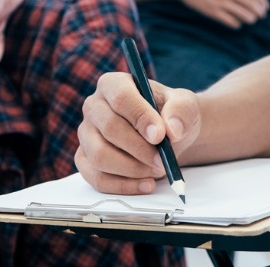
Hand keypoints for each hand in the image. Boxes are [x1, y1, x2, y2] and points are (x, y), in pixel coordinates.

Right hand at [75, 72, 200, 194]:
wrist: (167, 136)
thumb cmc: (171, 115)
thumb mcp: (184, 106)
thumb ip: (181, 111)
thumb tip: (171, 129)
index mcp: (113, 84)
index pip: (121, 98)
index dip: (141, 118)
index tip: (160, 136)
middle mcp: (93, 106)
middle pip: (110, 129)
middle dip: (140, 149)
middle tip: (163, 160)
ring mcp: (86, 134)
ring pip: (100, 156)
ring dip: (132, 169)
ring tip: (157, 170)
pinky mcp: (85, 159)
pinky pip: (97, 178)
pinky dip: (124, 186)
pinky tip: (146, 184)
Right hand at [169, 0, 268, 28]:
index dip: (263, 2)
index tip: (266, 8)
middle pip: (252, 5)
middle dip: (259, 12)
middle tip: (261, 16)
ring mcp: (222, 2)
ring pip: (244, 15)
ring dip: (250, 19)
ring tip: (251, 20)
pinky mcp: (214, 12)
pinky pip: (232, 22)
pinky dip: (237, 24)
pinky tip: (237, 24)